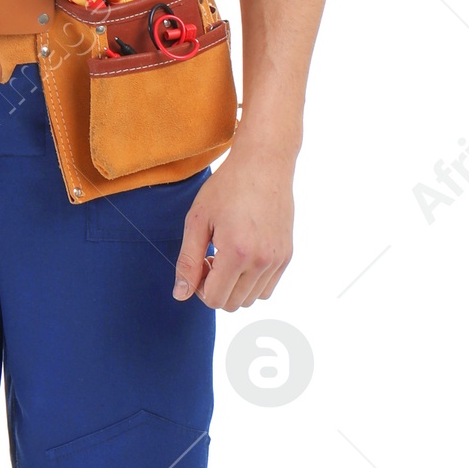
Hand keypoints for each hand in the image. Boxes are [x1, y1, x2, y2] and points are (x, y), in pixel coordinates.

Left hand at [173, 140, 293, 310]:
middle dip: (216, 288)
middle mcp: (262, 261)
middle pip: (232, 304)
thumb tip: (181, 295)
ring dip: (234, 286)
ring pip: (251, 299)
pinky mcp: (287, 255)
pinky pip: (267, 288)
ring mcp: (278, 259)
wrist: (264, 163)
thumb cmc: (227, 187)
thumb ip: (187, 261)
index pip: (214, 299)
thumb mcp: (197, 221)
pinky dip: (251, 281)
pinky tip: (243, 255)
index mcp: (237, 253)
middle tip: (210, 258)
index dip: (199, 288)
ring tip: (227, 255)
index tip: (199, 263)